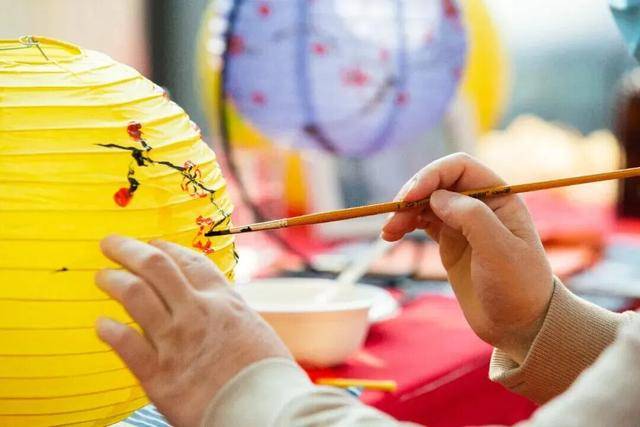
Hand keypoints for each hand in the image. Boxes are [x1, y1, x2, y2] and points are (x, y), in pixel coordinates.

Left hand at [95, 235, 289, 426]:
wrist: (265, 410)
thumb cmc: (268, 375)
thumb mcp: (254, 330)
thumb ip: (228, 314)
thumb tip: (216, 307)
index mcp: (223, 301)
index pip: (189, 262)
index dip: (166, 248)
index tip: (152, 243)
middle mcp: (197, 312)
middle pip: (155, 267)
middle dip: (128, 249)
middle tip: (110, 243)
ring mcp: (176, 341)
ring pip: (135, 295)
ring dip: (113, 281)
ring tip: (102, 277)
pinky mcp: (159, 375)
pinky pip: (125, 344)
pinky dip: (109, 329)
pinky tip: (101, 324)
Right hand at [382, 153, 552, 362]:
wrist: (519, 326)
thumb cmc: (518, 287)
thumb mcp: (500, 251)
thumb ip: (472, 218)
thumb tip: (437, 197)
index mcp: (499, 197)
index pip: (459, 167)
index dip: (431, 175)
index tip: (410, 197)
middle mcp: (479, 204)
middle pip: (437, 182)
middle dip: (412, 194)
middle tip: (392, 220)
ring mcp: (462, 223)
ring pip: (425, 202)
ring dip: (403, 211)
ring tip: (388, 233)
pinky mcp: (449, 241)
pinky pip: (421, 222)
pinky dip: (404, 224)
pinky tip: (392, 236)